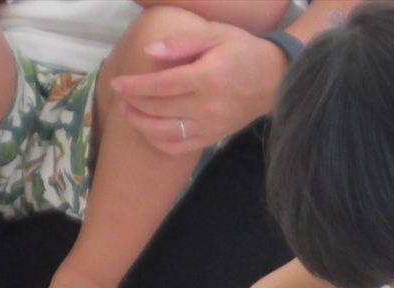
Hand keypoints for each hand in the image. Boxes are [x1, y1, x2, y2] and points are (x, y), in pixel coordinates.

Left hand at [111, 22, 286, 153]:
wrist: (275, 79)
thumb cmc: (243, 51)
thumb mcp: (215, 34)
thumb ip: (181, 42)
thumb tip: (150, 52)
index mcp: (208, 77)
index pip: (161, 86)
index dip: (135, 87)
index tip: (118, 83)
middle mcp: (209, 106)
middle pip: (159, 109)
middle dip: (134, 104)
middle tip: (122, 95)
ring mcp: (212, 125)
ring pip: (166, 132)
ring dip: (141, 124)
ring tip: (130, 112)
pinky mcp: (215, 137)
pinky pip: (181, 147)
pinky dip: (160, 142)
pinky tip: (150, 130)